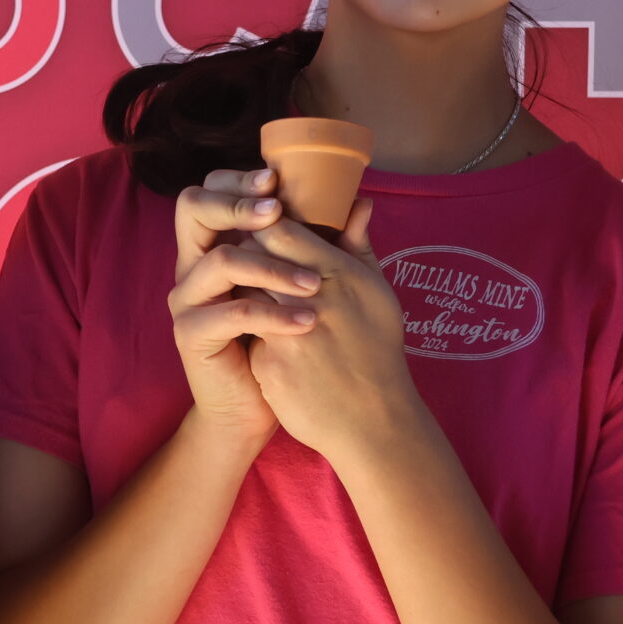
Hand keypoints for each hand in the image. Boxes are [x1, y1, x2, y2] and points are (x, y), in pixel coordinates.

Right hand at [169, 167, 322, 440]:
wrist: (253, 408)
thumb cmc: (280, 343)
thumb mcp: (305, 288)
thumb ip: (327, 245)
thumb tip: (361, 203)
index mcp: (215, 246)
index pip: (210, 191)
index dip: (238, 180)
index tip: (276, 179)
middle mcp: (192, 265)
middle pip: (192, 209)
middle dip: (238, 204)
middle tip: (278, 211)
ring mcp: (187, 299)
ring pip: (220, 260)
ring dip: (271, 266)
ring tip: (314, 284)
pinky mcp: (191, 333)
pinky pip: (230, 312)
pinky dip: (272, 313)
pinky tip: (306, 321)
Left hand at [240, 199, 415, 466]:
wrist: (372, 421)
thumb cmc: (378, 353)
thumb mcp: (378, 295)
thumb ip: (359, 246)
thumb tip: (357, 202)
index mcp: (341, 274)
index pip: (281, 230)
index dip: (263, 226)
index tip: (261, 229)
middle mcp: (313, 298)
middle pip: (255, 258)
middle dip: (247, 258)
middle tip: (248, 261)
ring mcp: (286, 332)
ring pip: (244, 294)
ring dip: (243, 293)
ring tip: (251, 299)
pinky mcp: (268, 364)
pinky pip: (246, 334)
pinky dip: (249, 332)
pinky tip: (255, 340)